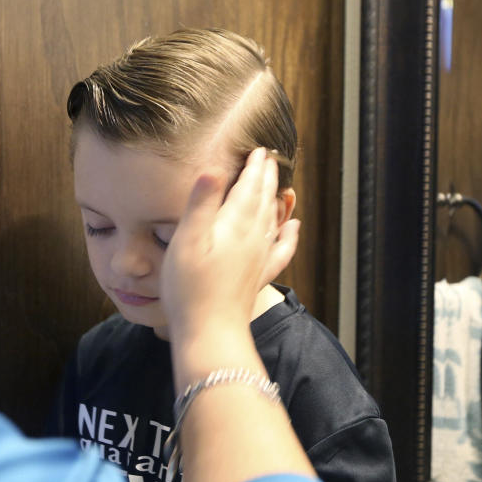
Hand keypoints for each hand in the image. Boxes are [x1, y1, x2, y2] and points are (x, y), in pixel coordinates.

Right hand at [159, 148, 299, 341]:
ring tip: (278, 184)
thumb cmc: (190, 287)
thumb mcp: (187, 239)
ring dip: (275, 199)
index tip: (258, 149)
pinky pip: (281, 249)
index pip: (248, 187)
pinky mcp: (258, 276)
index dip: (253, 167)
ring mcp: (258, 258)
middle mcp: (253, 237)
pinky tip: (294, 228)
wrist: (210, 332)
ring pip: (273, 220)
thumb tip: (213, 167)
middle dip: (266, 177)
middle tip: (269, 158)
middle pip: (264, 199)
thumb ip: (201, 202)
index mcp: (234, 224)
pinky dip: (290, 235)